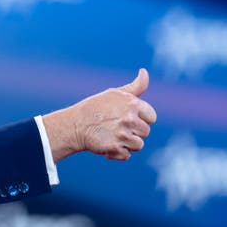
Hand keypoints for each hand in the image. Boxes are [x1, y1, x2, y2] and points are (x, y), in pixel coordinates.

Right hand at [42, 68, 157, 161]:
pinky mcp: (114, 148)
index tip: (127, 118)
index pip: (151, 117)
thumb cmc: (95, 107)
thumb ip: (136, 86)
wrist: (74, 124)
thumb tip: (144, 71)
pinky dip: (118, 153)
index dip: (141, 119)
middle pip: (145, 132)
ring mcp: (122, 135)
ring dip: (127, 143)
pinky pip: (126, 155)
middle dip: (133, 131)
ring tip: (113, 137)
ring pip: (138, 145)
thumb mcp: (114, 93)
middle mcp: (129, 119)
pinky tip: (108, 145)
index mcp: (132, 104)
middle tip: (117, 127)